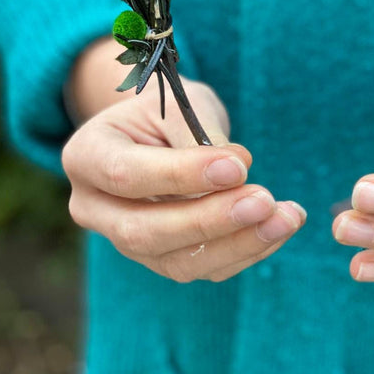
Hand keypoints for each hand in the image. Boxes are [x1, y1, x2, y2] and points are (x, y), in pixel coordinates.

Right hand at [62, 77, 305, 281]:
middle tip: (266, 200)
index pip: (127, 175)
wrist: (156, 131)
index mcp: (86, 155)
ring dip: (238, 243)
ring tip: (287, 217)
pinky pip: (201, 268)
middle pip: (144, 232)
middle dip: (211, 221)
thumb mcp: (177, 105)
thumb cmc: (165, 110)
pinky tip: (279, 228)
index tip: (238, 165)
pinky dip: (245, 251)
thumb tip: (239, 170)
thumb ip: (200, 138)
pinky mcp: (159, 258)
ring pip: (176, 261)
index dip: (182, 175)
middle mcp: (93, 207)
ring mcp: (122, 240)